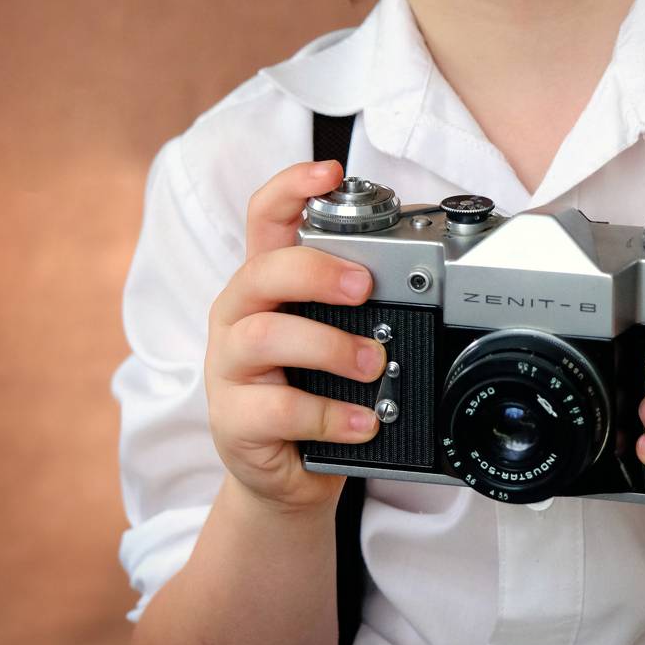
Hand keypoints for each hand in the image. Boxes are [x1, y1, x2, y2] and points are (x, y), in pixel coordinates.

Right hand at [204, 159, 385, 514]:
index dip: (292, 187)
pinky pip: (280, 409)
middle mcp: (238, 315)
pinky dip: (331, 414)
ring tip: (372, 364)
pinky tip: (363, 421)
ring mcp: (229, 368)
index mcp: (263, 282)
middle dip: (317, 270)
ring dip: (330, 345)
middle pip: (263, 270)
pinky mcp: (233, 421)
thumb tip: (415, 265)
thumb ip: (353, 295)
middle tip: (364, 285)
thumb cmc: (308, 386)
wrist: (283, 473)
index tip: (331, 171)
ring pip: (266, 335)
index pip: (264, 217)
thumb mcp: (328, 330)